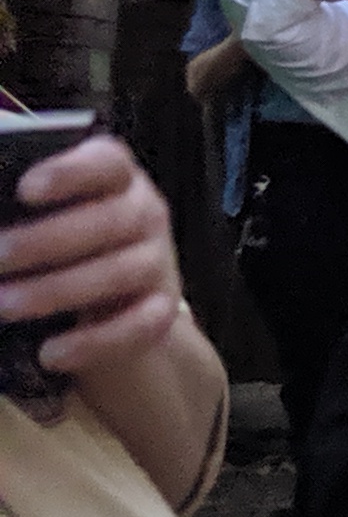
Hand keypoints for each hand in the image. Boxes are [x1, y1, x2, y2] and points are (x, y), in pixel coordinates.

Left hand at [0, 136, 185, 379]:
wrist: (109, 301)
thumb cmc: (57, 243)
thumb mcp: (42, 216)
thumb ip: (12, 214)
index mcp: (115, 178)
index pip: (107, 162)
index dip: (70, 173)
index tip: (25, 190)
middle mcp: (146, 213)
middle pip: (111, 221)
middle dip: (46, 241)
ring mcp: (159, 262)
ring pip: (120, 273)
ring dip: (57, 291)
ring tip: (5, 306)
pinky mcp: (163, 309)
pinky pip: (138, 326)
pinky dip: (93, 342)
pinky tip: (51, 354)